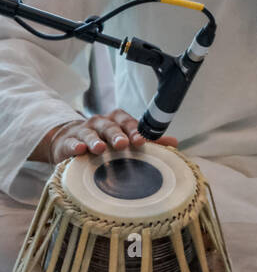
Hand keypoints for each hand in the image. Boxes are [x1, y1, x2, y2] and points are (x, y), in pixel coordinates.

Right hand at [35, 108, 177, 164]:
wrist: (70, 141)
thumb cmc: (104, 142)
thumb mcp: (125, 139)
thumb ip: (147, 141)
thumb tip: (174, 143)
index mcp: (117, 121)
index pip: (128, 122)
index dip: (134, 130)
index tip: (142, 141)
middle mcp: (100, 123)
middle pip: (110, 126)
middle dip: (117, 135)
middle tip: (124, 144)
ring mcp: (83, 132)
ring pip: (89, 133)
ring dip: (95, 140)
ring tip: (99, 149)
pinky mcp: (67, 143)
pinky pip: (70, 143)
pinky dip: (74, 146)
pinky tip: (78, 151)